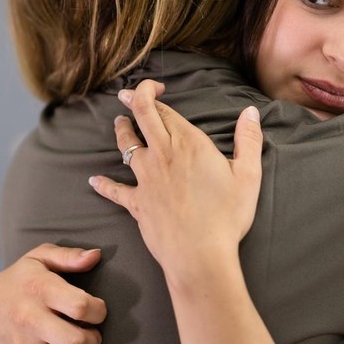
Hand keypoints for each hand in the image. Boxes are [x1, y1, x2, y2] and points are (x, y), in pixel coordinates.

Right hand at [0, 243, 106, 343]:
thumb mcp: (40, 257)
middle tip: (93, 329)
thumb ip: (69, 256)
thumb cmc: (19, 279)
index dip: (99, 309)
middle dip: (95, 338)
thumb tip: (95, 256)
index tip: (97, 307)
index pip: (80, 306)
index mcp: (39, 289)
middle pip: (76, 342)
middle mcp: (31, 320)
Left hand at [88, 79, 263, 286]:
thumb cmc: (227, 216)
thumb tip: (250, 112)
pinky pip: (114, 190)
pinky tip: (93, 181)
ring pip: (125, 146)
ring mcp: (145, 179)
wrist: (200, 255)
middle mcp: (162, 155)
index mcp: (188, 143)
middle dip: (131, 100)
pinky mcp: (137, 203)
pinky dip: (103, 184)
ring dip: (120, 131)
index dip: (154, 94)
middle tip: (125, 93)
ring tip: (118, 123)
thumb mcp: (248, 175)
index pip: (164, 110)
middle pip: (141, 118)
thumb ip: (249, 139)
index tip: (156, 87)